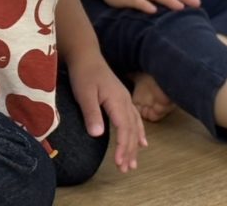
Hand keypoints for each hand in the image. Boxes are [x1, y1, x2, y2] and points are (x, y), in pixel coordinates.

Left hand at [66, 52, 147, 172]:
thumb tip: (98, 134)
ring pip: (135, 126)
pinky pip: (136, 119)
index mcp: (117, 101)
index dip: (123, 146)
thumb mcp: (85, 94)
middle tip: (126, 169)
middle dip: (129, 151)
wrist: (87, 56)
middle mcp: (126, 102)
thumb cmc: (84, 74)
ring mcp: (126, 100)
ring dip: (134, 146)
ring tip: (132, 164)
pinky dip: (139, 133)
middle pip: (132, 130)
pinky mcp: (123, 99)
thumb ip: (92, 114)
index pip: (124, 128)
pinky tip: (142, 143)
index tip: (119, 163)